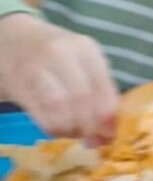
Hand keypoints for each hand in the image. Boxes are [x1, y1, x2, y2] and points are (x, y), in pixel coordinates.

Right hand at [0, 14, 118, 141]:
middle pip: (82, 98)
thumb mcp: (83, 62)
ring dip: (70, 128)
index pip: (103, 88)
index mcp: (86, 48)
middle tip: (92, 140)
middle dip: (90, 126)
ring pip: (59, 105)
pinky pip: (39, 112)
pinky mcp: (18, 81)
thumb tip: (109, 131)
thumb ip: (99, 90)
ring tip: (73, 133)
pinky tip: (57, 129)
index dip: (108, 117)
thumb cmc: (57, 55)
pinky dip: (52, 127)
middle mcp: (62, 53)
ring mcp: (37, 66)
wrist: (14, 40)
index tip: (110, 135)